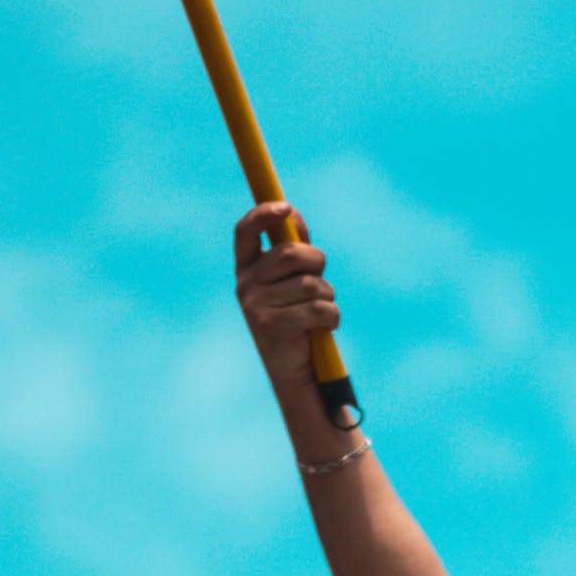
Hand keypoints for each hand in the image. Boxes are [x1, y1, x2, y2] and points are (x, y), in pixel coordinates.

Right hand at [233, 206, 346, 425]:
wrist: (295, 368)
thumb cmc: (298, 316)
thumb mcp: (293, 280)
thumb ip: (293, 246)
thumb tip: (292, 215)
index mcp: (247, 267)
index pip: (245, 231)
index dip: (262, 214)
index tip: (285, 207)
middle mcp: (244, 283)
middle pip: (292, 254)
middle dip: (318, 263)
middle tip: (320, 280)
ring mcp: (254, 305)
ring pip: (311, 284)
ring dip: (327, 296)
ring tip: (319, 311)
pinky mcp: (270, 325)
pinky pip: (317, 308)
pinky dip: (331, 316)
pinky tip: (324, 326)